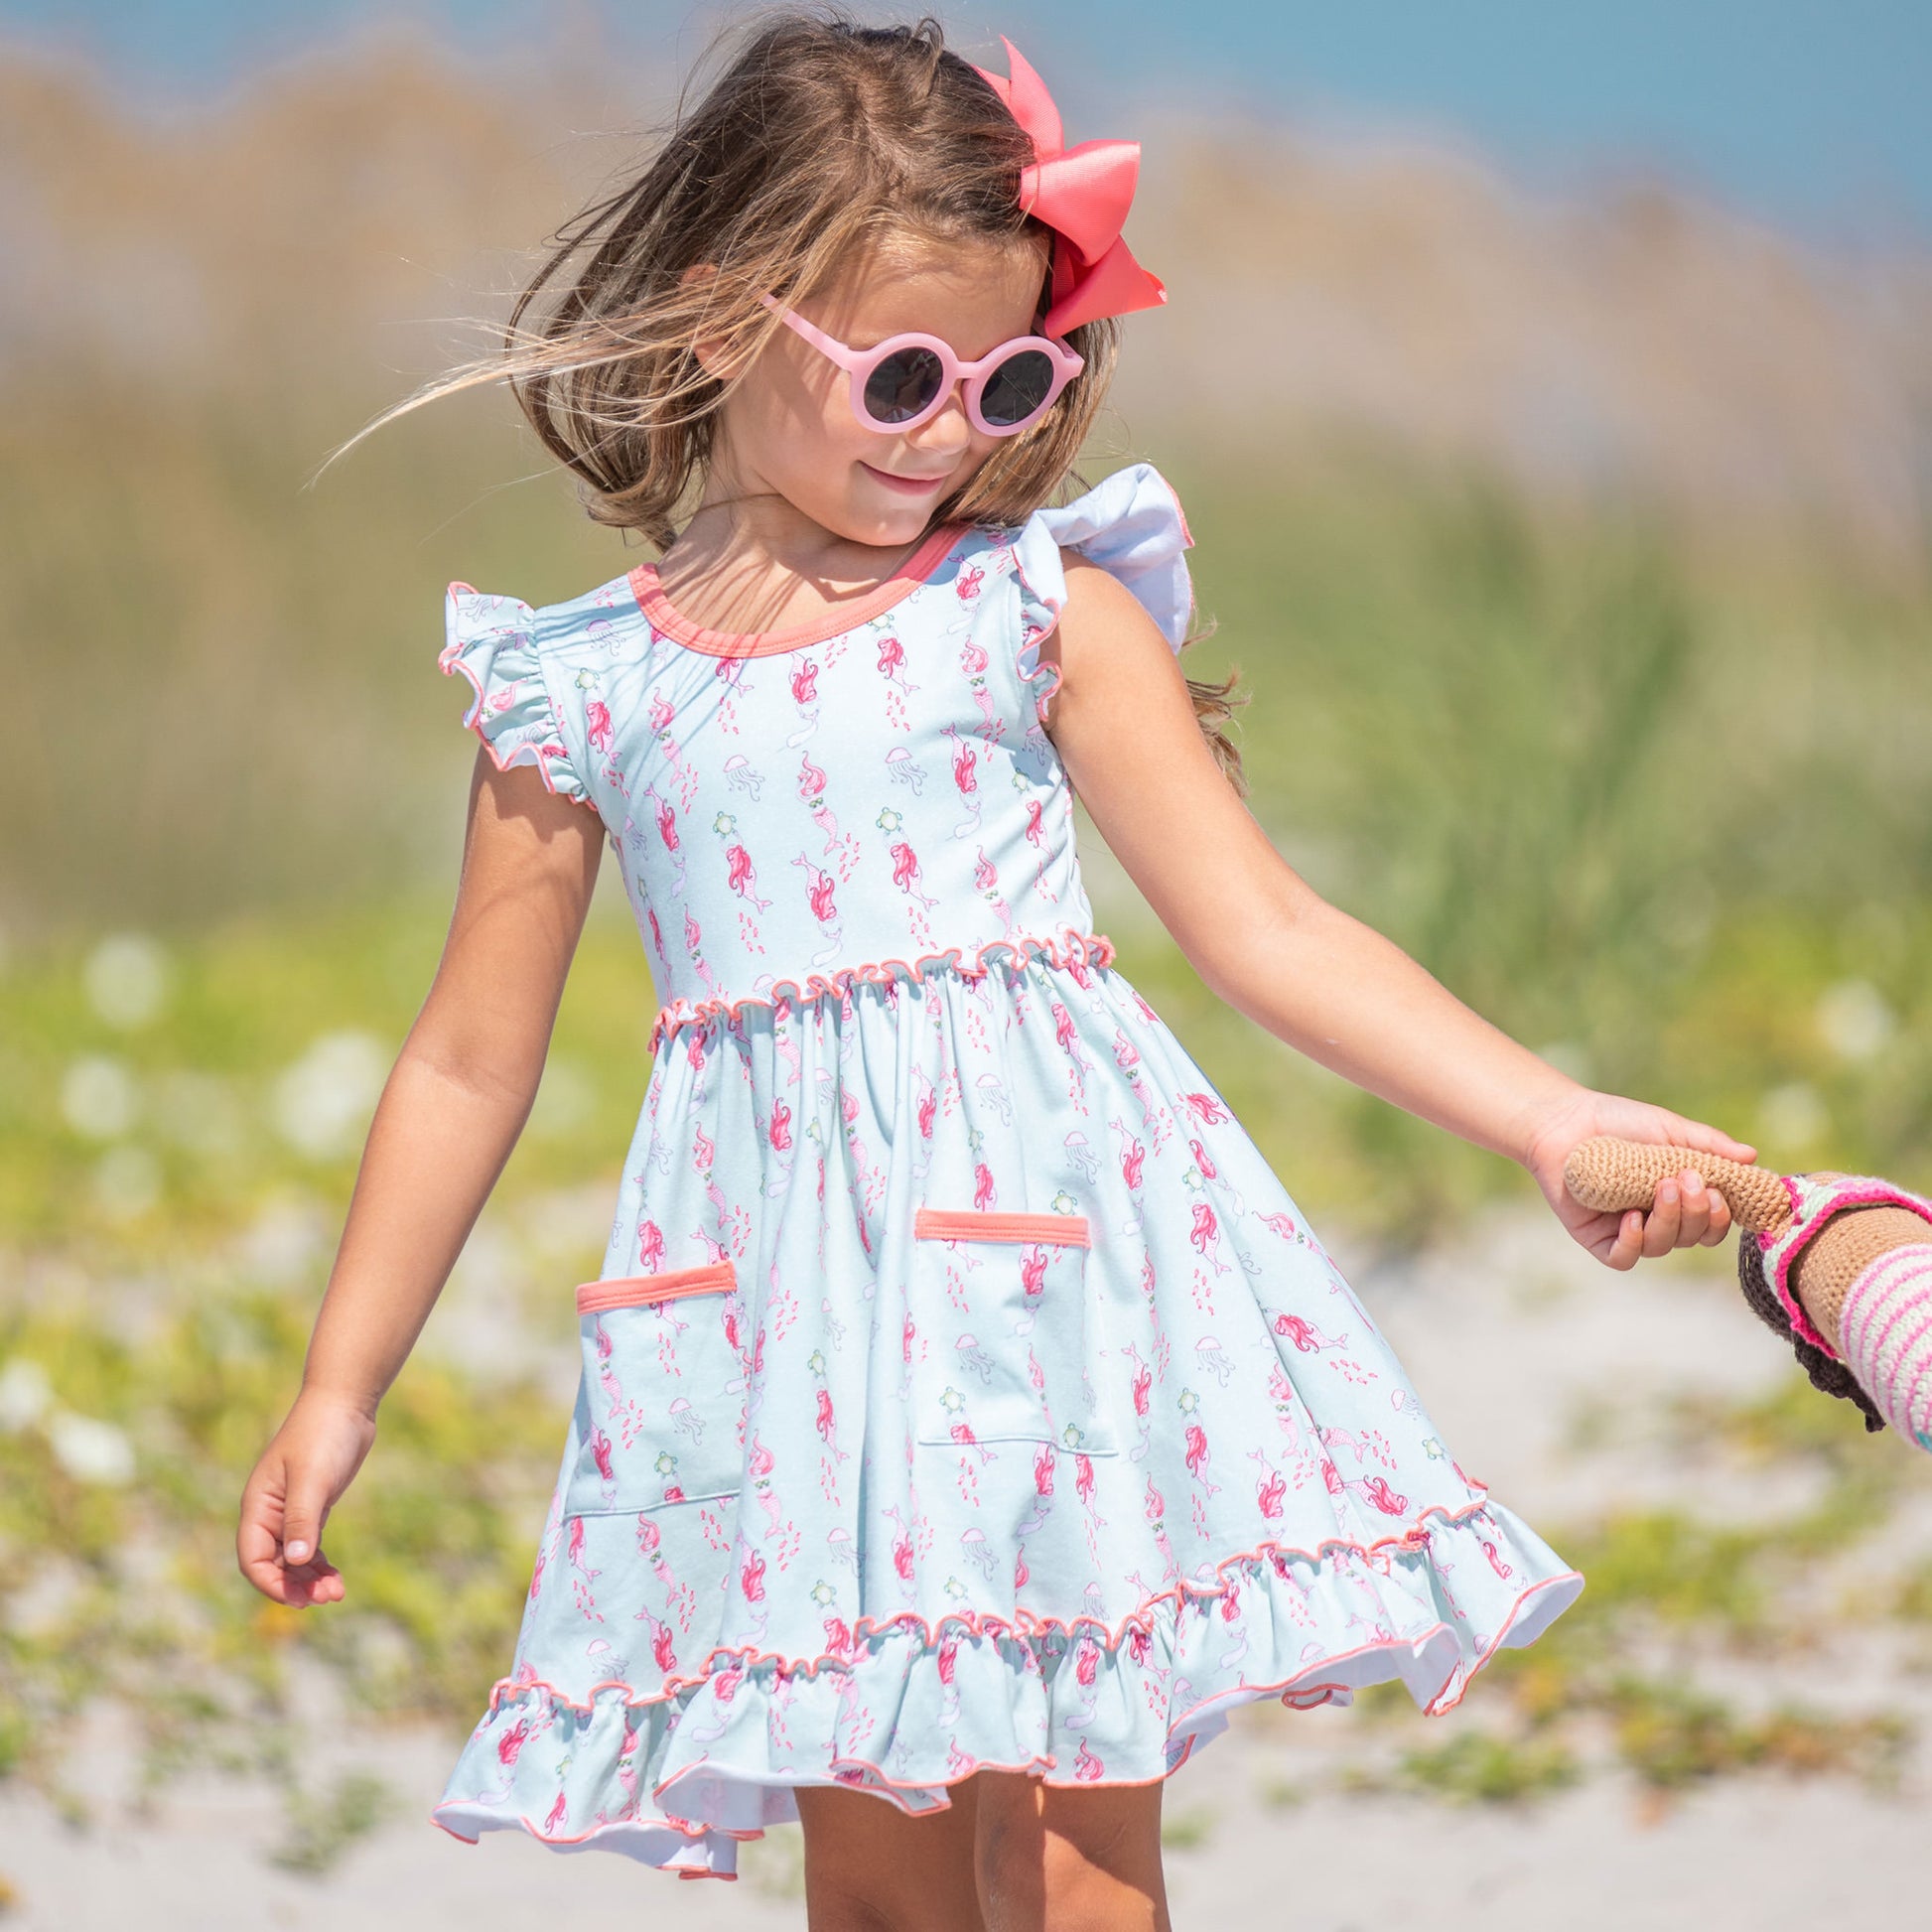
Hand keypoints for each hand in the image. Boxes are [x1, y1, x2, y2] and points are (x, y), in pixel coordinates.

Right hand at [236, 1391, 377, 1607]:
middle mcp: (270, 1512)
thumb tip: (296, 1561)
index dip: (272, 1584)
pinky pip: (310, 1545)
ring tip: (336, 1593)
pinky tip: (335, 1577)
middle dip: (296, 1585)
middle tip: (327, 1598)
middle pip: (274, 1564)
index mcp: (258, 1506)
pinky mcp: (313, 1505)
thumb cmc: (323, 1435)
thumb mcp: (312, 1479)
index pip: (253, 1559)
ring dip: (310, 1578)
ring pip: (294, 1558)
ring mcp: (291, 1509)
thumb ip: (302, 1519)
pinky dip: (320, 1563)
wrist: (345, 1403)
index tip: (300, 1599)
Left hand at [1521, 1088, 1758, 1269]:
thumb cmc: (1619, 1123)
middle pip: (1691, 1237)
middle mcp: (1657, 1218)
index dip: (1720, 1218)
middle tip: (1688, 1181)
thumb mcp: (1669, 1129)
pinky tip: (1630, 1218)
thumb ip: (1709, 1145)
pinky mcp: (1597, 1237)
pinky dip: (1633, 1243)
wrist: (1565, 1121)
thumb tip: (1752, 1157)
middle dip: (1697, 1213)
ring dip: (1669, 1220)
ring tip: (1661, 1188)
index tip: (1719, 1193)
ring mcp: (1627, 1230)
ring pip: (1661, 1246)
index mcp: (1679, 1198)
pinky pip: (1623, 1257)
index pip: (1711, 1225)